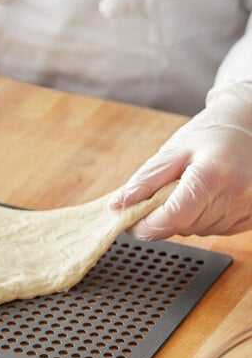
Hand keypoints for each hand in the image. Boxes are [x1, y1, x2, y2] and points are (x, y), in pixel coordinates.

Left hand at [109, 79, 251, 238]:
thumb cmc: (210, 134)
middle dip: (163, 218)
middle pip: (183, 227)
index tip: (130, 222)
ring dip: (184, 218)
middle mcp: (235, 194)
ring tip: (189, 188)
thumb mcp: (172, 151)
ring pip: (197, 231)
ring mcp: (247, 207)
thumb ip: (144, 181)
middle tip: (162, 194)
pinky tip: (206, 197)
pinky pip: (215, 230)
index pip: (172, 217)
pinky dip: (202, 218)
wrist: (249, 126)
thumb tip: (118, 205)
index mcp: (212, 174)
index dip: (145, 226)